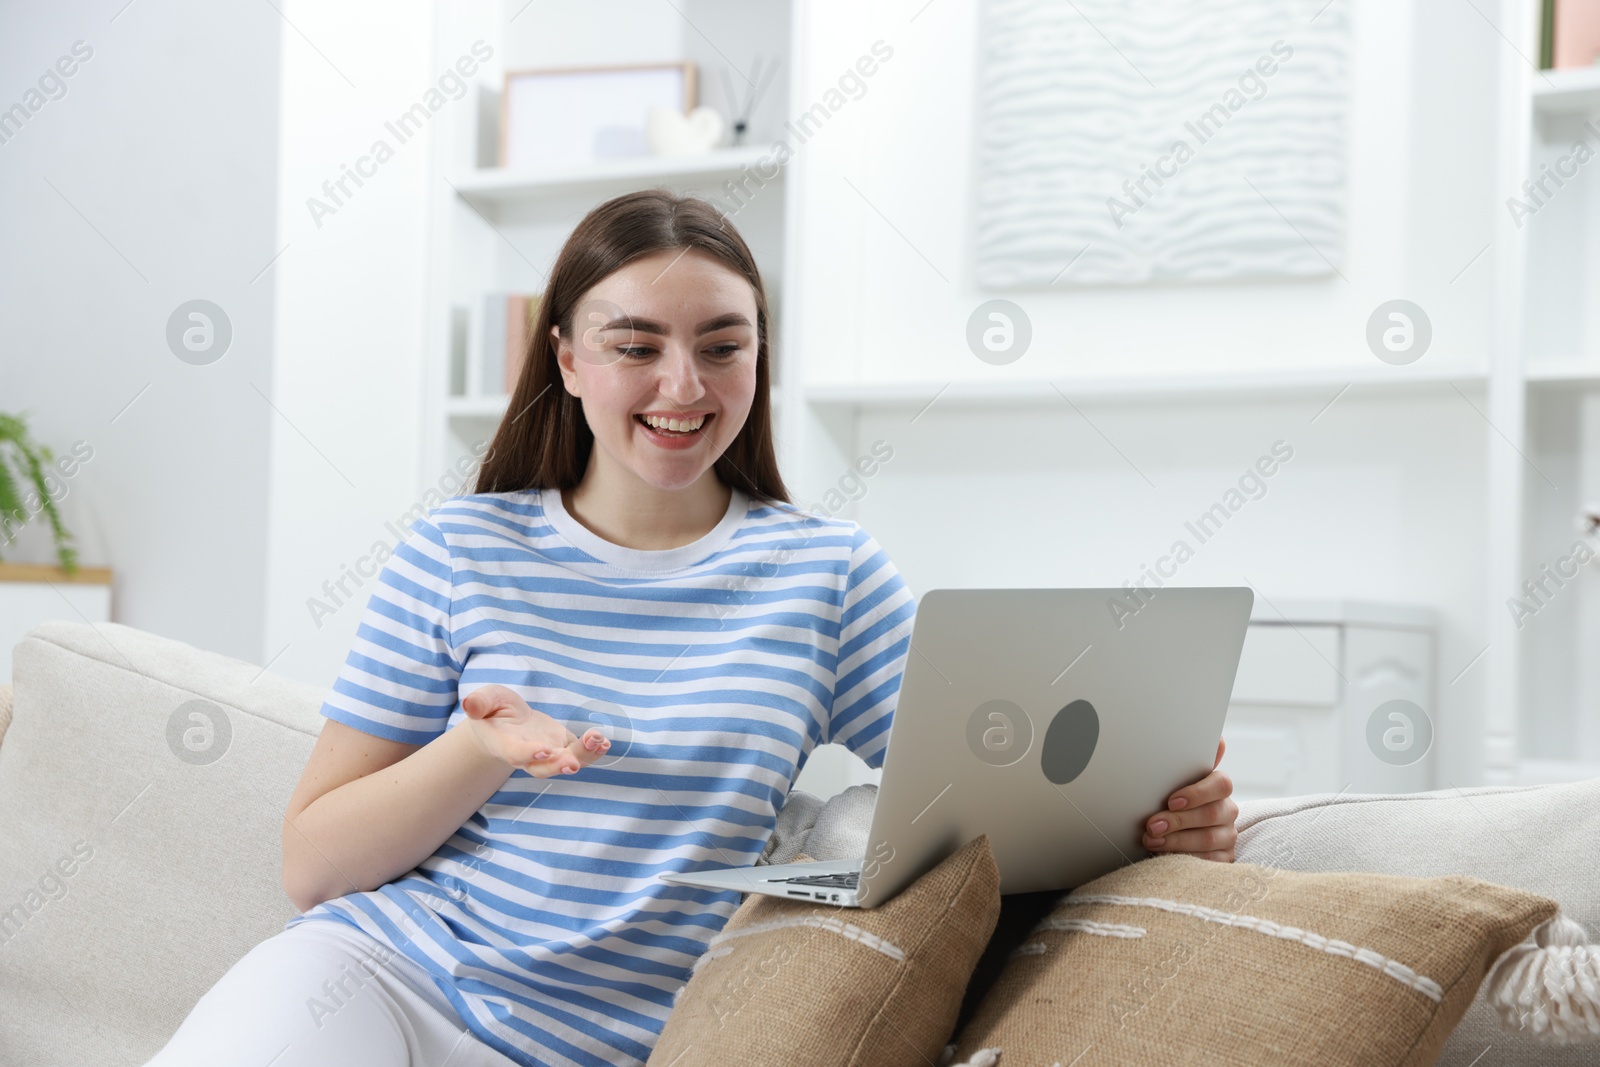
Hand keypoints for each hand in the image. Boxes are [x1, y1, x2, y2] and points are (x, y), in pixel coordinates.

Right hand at [461, 684, 610, 778]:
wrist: (503, 721)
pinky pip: (579, 753)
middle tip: (573, 762)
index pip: (515, 754)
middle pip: (543, 767)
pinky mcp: (562, 745)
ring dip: (583, 755)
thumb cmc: (491, 710)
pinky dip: (593, 751)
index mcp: (504, 745)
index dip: (529, 754)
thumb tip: (470, 704)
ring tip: (599, 741)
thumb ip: (479, 703)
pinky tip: (605, 743)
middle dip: (559, 765)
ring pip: (565, 762)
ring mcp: (547, 752)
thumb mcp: (484, 700)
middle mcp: (527, 755)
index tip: (544, 749)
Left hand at [1141, 738, 1237, 861]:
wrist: (1169, 829)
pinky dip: (1185, 858)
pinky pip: (1210, 862)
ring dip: (1176, 841)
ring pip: (1209, 839)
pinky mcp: (1223, 858)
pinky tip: (1166, 856)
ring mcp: (1227, 836)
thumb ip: (1189, 761)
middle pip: (1212, 814)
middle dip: (1178, 820)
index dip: (1197, 793)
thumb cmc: (1172, 800)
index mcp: (1218, 787)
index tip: (1171, 800)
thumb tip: (1216, 739)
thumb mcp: (1174, 780)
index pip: (1221, 784)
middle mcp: (1227, 810)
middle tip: (1152, 824)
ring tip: (1151, 840)